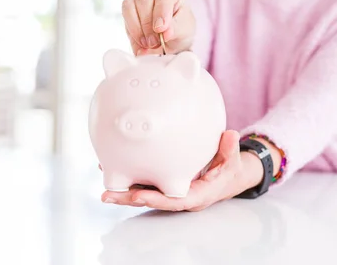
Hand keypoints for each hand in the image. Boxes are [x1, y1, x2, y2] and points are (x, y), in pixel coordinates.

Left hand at [100, 130, 264, 211]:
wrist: (227, 177)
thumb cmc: (228, 170)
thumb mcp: (233, 161)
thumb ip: (230, 149)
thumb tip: (231, 135)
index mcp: (197, 195)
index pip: (174, 201)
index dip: (156, 199)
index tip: (139, 195)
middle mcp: (180, 196)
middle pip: (153, 200)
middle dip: (130, 200)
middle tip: (108, 196)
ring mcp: (172, 191)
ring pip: (146, 193)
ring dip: (124, 191)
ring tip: (104, 183)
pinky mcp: (166, 184)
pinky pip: (147, 183)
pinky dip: (131, 178)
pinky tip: (114, 166)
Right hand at [122, 0, 195, 55]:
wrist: (171, 34)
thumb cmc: (180, 27)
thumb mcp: (185, 30)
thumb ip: (176, 29)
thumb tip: (165, 33)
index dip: (161, 11)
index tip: (160, 29)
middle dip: (147, 24)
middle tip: (154, 42)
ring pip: (131, 5)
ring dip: (138, 28)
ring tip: (149, 44)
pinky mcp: (129, 5)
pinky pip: (125, 14)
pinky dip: (132, 31)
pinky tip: (141, 42)